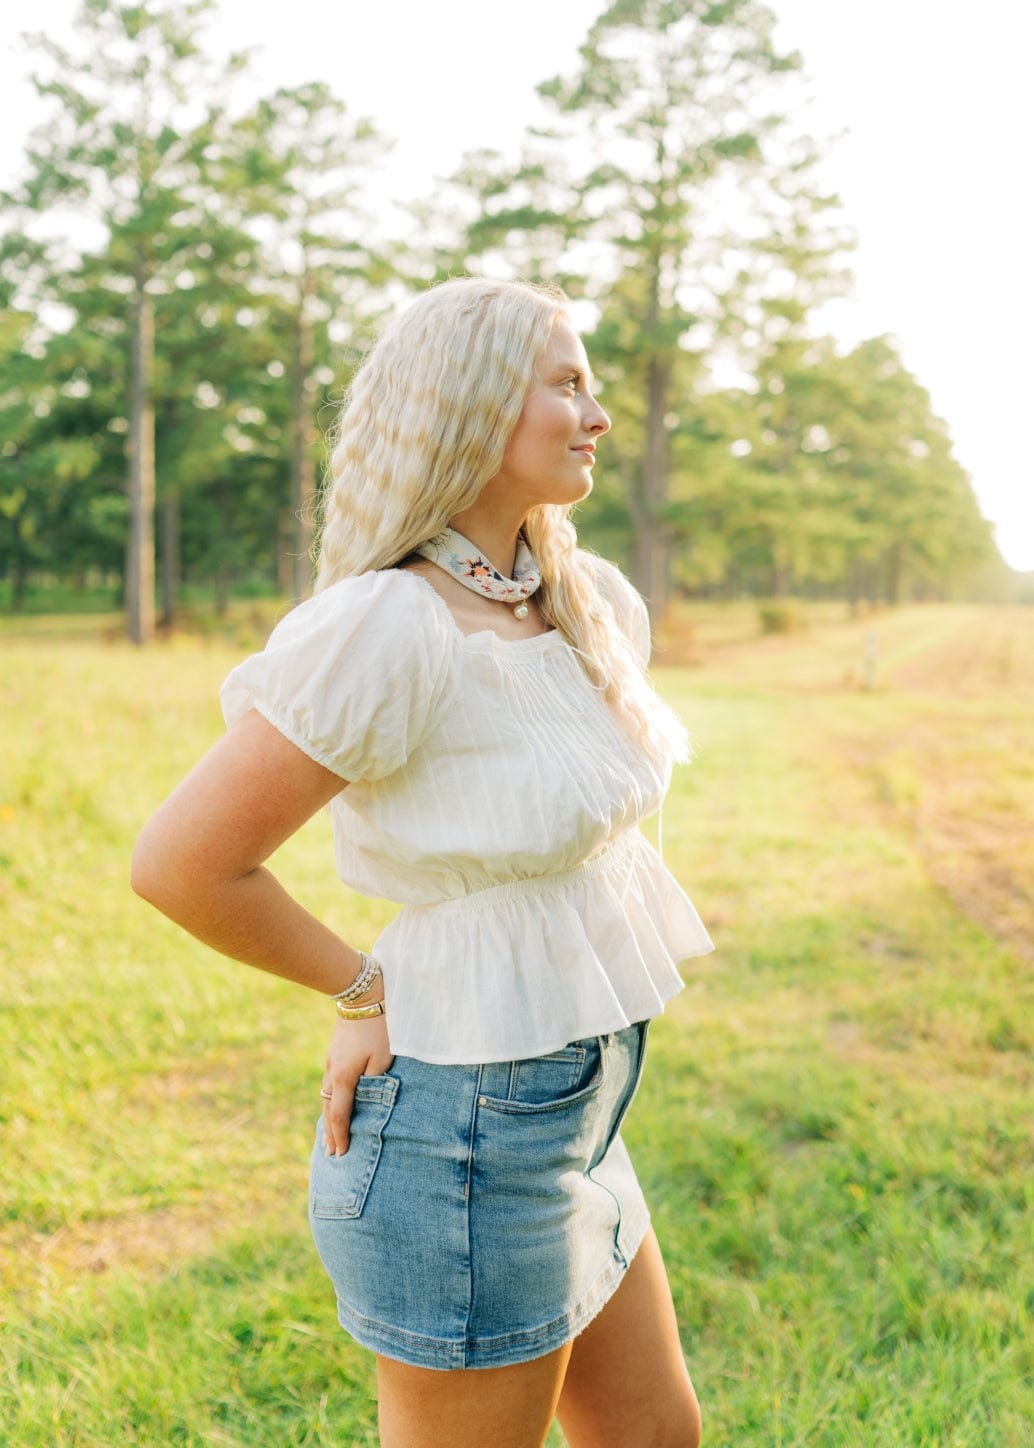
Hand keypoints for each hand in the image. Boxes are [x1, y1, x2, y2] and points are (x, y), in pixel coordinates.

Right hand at [321, 1013, 394, 1155]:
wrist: (362, 997)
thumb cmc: (378, 1029)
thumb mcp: (383, 1059)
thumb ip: (375, 1084)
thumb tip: (368, 1100)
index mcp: (344, 1078)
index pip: (340, 1115)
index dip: (341, 1136)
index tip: (342, 1153)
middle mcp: (332, 1072)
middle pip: (327, 1110)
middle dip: (329, 1133)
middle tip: (330, 1154)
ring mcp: (330, 1062)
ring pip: (325, 1097)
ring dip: (326, 1118)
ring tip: (327, 1136)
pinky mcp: (333, 1053)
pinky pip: (328, 1084)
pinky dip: (329, 1101)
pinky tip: (332, 1104)